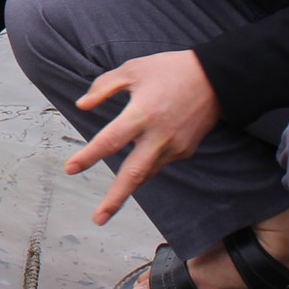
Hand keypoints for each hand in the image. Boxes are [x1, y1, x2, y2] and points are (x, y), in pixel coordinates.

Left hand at [62, 49, 220, 224]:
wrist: (217, 79)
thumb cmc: (170, 69)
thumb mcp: (133, 69)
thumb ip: (104, 88)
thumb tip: (81, 106)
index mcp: (142, 114)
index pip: (110, 141)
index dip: (89, 156)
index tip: (70, 168)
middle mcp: (159, 136)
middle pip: (133, 175)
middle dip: (115, 199)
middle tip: (98, 219)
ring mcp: (175, 147)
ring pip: (146, 174)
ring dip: (128, 187)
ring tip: (110, 202)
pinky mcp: (186, 151)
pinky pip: (160, 163)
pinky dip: (146, 165)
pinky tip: (140, 160)